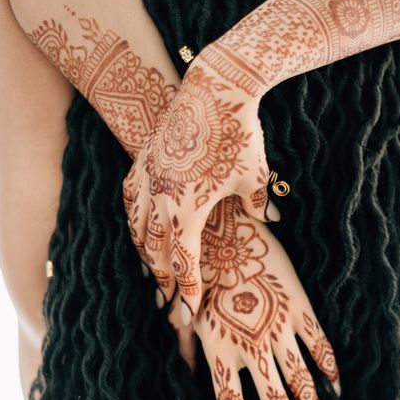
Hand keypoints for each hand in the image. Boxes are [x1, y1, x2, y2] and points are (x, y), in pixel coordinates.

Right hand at [122, 51, 278, 323]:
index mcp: (188, 209)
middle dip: (164, 281)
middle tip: (169, 303)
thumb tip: (269, 222)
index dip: (187, 291)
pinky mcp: (142, 159)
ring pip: (138, 229)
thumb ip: (256, 205)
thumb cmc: (239, 133)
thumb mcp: (253, 176)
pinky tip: (138, 227)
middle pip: (156, 253)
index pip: (184, 263)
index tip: (189, 313)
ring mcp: (147, 178)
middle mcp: (161, 198)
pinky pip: (130, 199)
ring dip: (146, 254)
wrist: (215, 86)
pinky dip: (134, 219)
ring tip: (153, 272)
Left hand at [177, 194, 340, 399]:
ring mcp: (278, 330)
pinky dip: (330, 369)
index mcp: (218, 354)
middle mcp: (250, 349)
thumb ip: (187, 345)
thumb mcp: (185, 311)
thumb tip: (186, 370)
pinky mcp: (299, 309)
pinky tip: (336, 386)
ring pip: (301, 381)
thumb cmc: (198, 271)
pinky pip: (320, 346)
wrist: (225, 228)